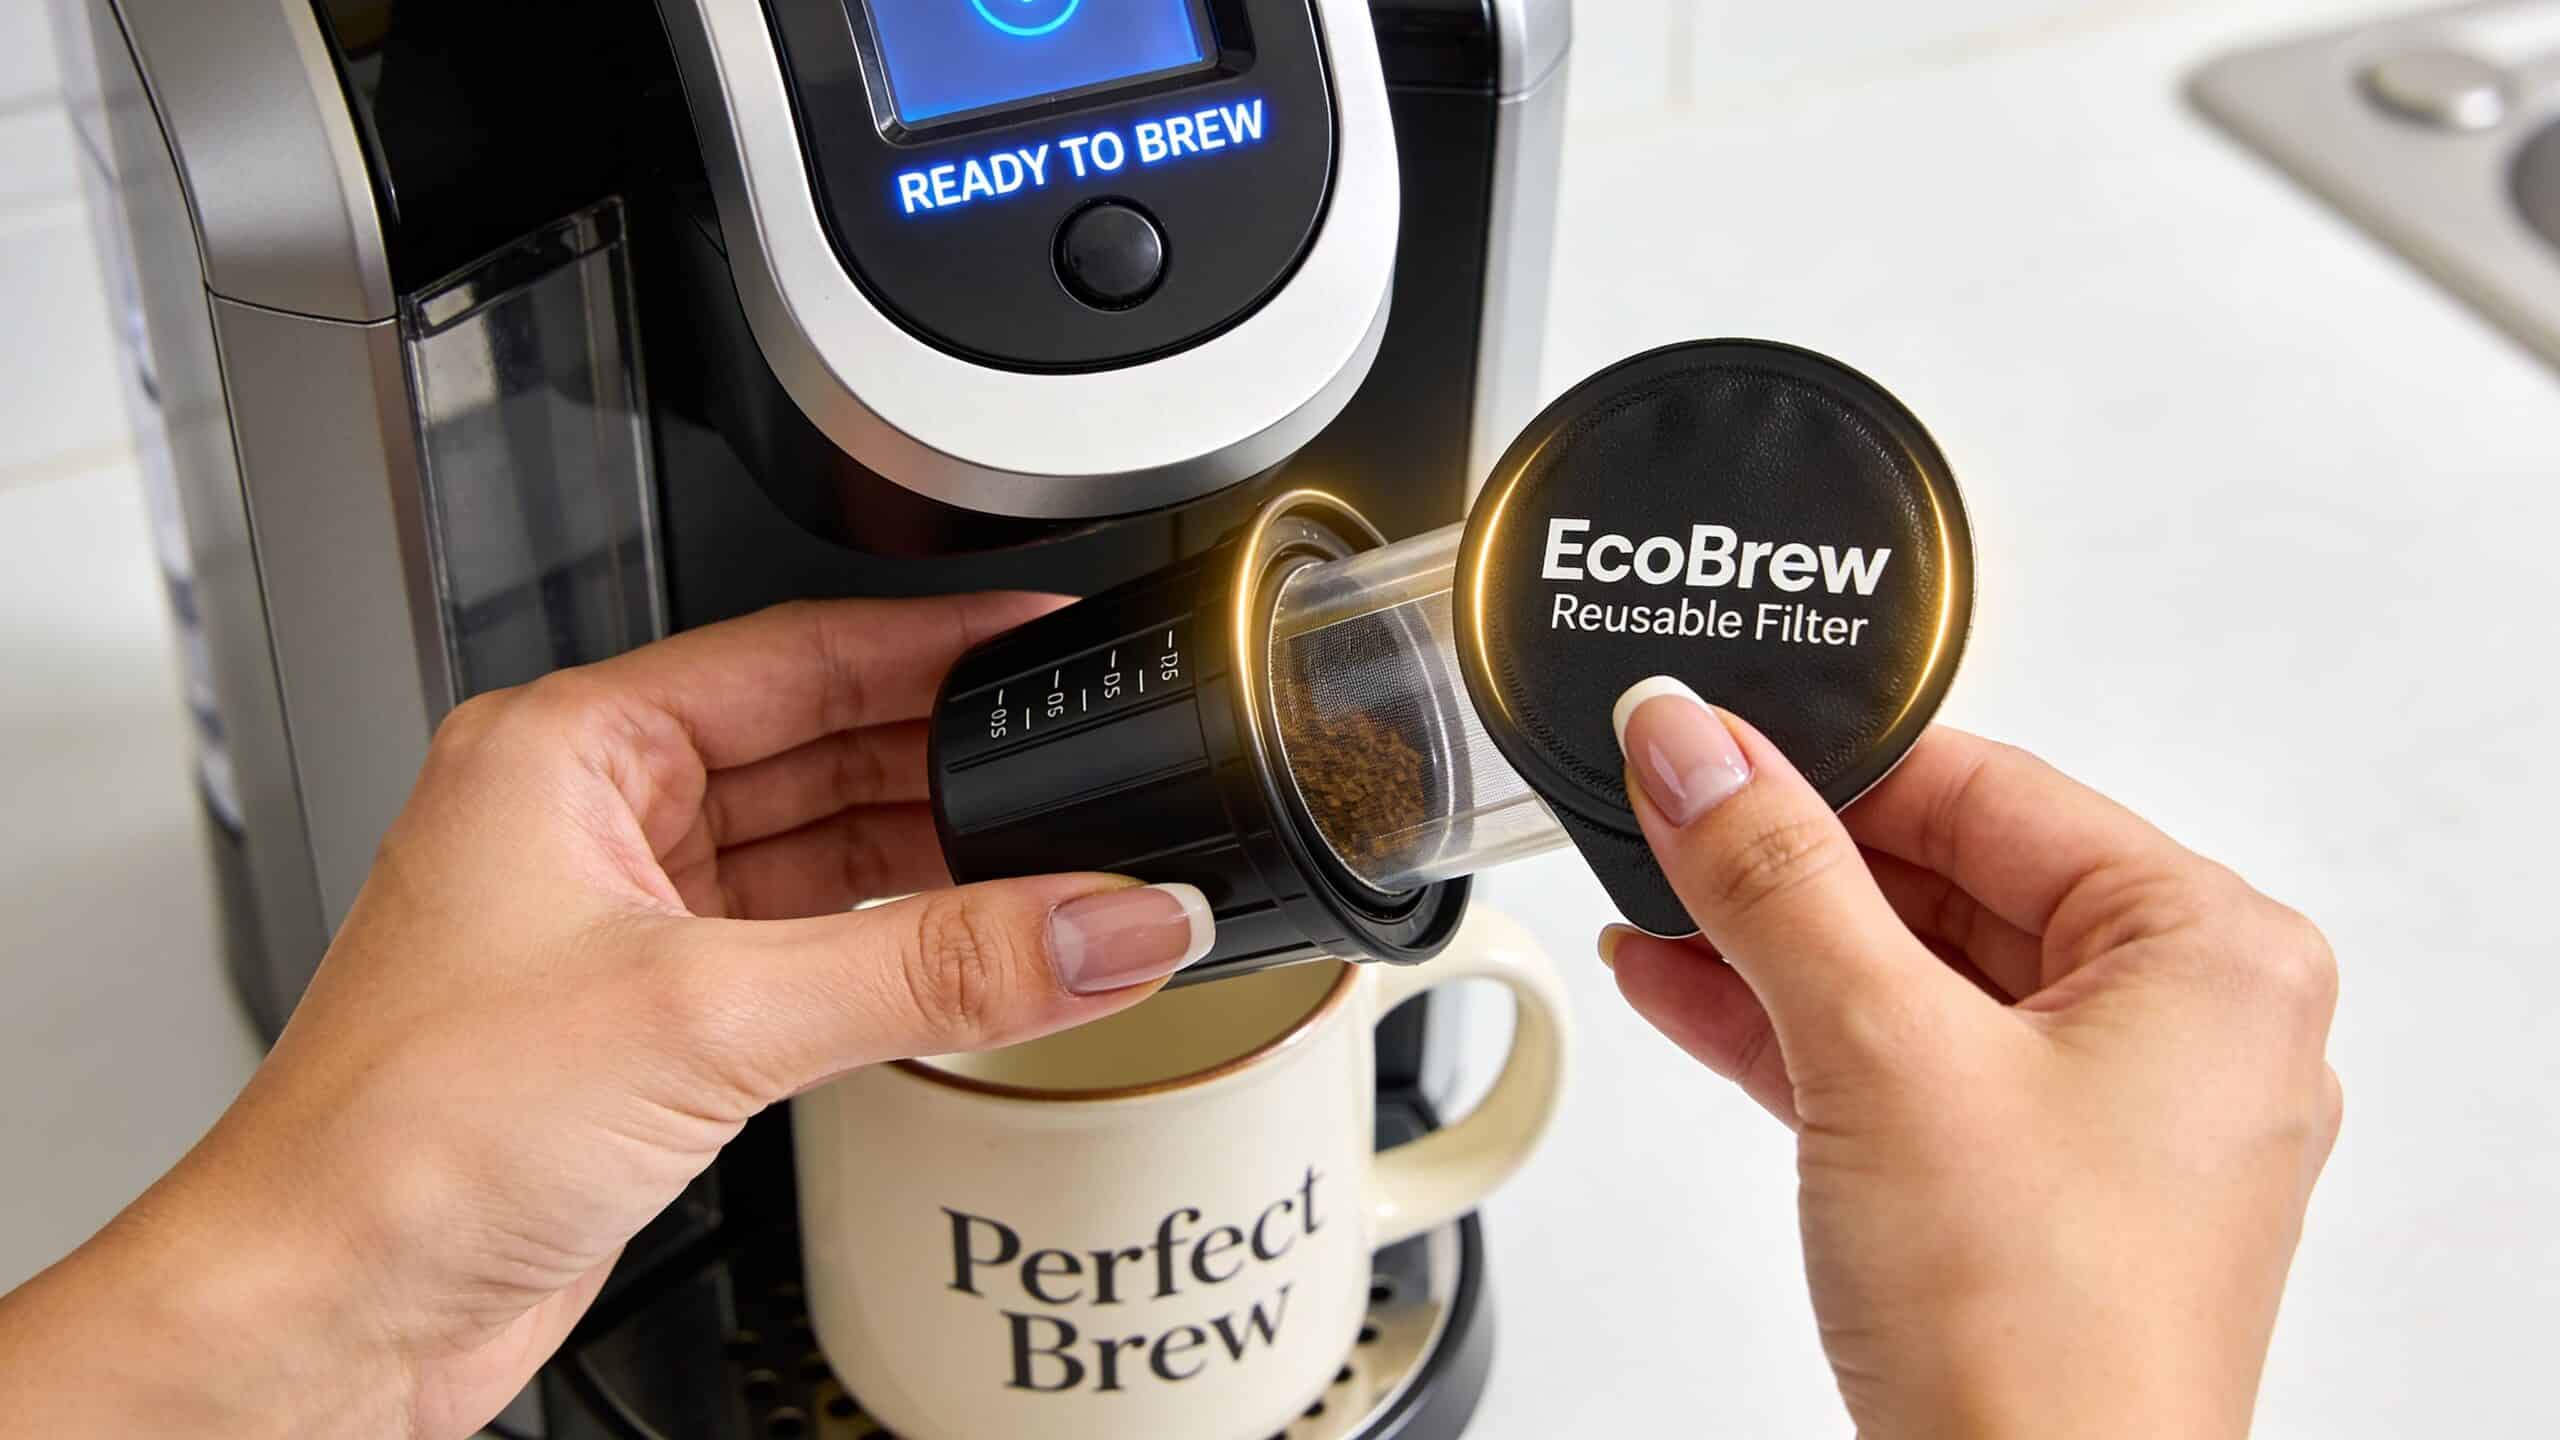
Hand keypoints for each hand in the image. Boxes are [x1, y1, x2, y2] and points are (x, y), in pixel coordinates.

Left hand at [0, 597, 1215, 1438]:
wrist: (322, 1315)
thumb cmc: (402, 1140)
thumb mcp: (707, 1018)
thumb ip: (933, 969)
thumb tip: (1101, 923)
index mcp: (567, 750)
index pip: (797, 652)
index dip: (936, 643)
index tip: (1047, 643)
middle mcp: (594, 823)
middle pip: (824, 753)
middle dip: (955, 772)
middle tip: (1085, 782)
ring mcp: (625, 925)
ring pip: (824, 859)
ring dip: (938, 874)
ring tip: (1061, 880)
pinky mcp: (653, 1026)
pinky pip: (811, 955)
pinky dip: (899, 961)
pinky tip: (978, 968)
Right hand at [1603, 680, 2340, 1439]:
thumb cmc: (2045, 1337)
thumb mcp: (1881, 1051)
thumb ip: (1775, 876)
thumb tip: (1694, 742)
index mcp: (2212, 957)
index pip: (1993, 791)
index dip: (1834, 764)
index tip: (1710, 740)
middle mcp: (2185, 1030)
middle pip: (1949, 881)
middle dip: (1788, 863)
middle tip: (1665, 817)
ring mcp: (2110, 1119)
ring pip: (1915, 977)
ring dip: (1773, 946)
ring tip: (1653, 901)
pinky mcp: (2034, 1191)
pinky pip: (1906, 1065)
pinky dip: (1798, 1030)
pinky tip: (1689, 990)